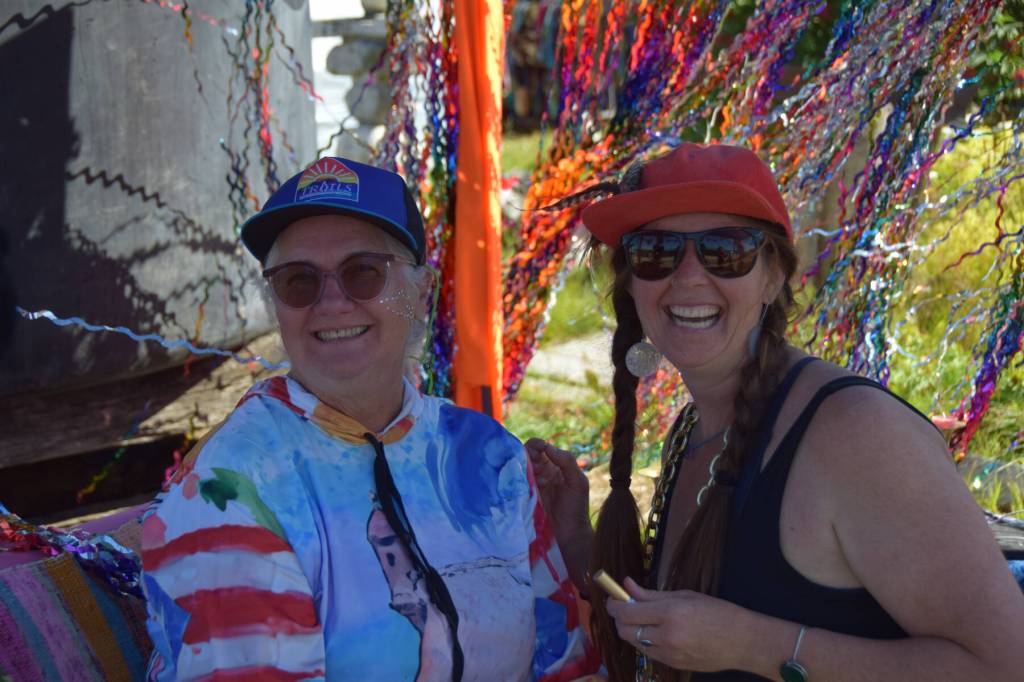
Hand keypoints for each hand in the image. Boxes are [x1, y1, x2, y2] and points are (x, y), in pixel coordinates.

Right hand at [524, 437, 592, 588]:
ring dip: (524, 469)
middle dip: (527, 457)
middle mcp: (542, 472)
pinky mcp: (524, 495)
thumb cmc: (576, 508)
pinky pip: (515, 482)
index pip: (540, 447)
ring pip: (519, 467)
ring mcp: (532, 483)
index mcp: (556, 464)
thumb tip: (547, 447)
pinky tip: (527, 486)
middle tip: (535, 468)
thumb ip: (566, 461)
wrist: (569, 534)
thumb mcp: (577, 481)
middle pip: (526, 454)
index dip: (536, 446)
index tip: (539, 453)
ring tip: (535, 480)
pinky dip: (517, 479)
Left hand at [604, 577, 747, 673]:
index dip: (614, 603)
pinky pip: (648, 652)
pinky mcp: (672, 665)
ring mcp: (669, 654)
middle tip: (625, 607)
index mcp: (670, 612)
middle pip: (624, 629)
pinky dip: (645, 641)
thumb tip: (627, 585)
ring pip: (634, 642)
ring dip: (631, 630)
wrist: (743, 642)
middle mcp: (666, 635)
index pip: (626, 611)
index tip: (613, 597)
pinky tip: (657, 632)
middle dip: (619, 618)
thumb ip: (652, 593)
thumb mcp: (684, 595)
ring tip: (643, 619)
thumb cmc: (718, 613)